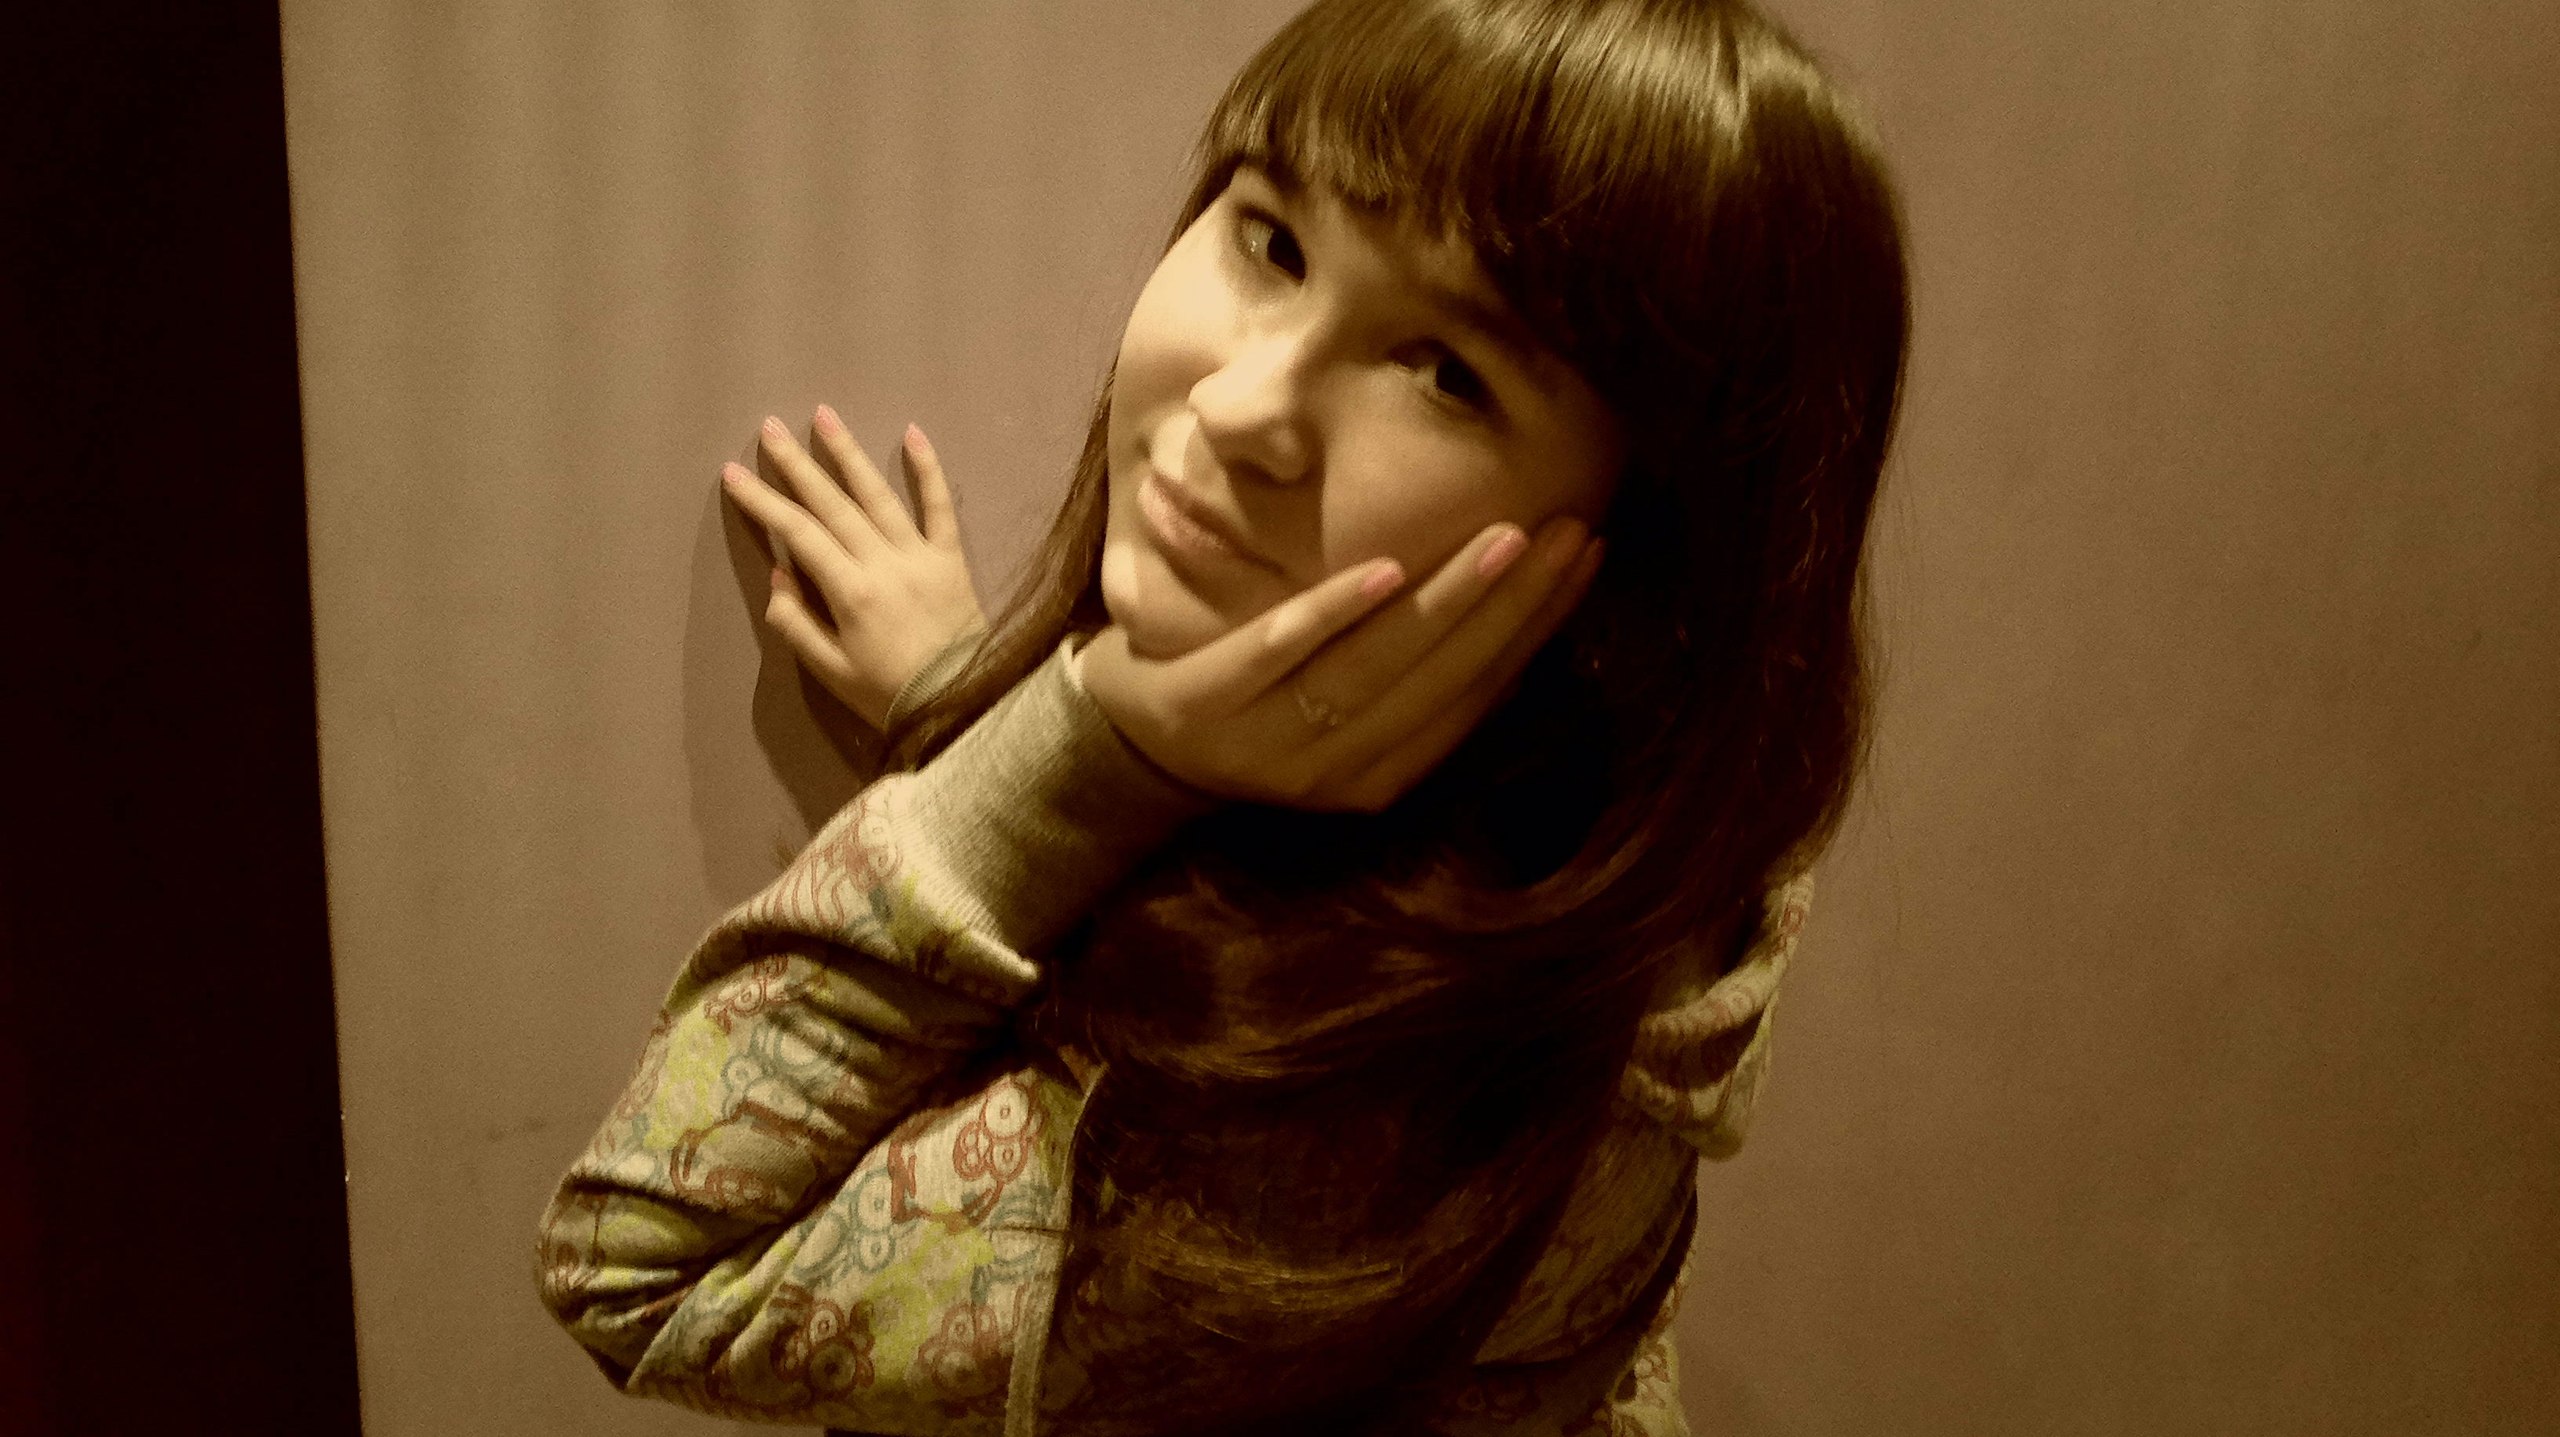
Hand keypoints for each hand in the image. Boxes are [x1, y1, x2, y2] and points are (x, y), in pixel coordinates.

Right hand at [720, 408, 986, 729]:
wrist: (964, 705)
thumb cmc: (889, 694)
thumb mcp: (831, 671)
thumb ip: (797, 623)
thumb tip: (780, 573)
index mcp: (850, 591)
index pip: (798, 533)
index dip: (763, 501)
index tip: (734, 473)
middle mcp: (884, 563)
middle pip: (832, 504)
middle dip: (797, 464)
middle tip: (770, 428)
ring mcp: (921, 556)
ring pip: (879, 495)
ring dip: (848, 453)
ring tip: (823, 416)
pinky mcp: (952, 558)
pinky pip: (941, 507)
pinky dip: (928, 470)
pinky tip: (912, 433)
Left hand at [1079, 516, 1603, 812]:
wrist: (1119, 746)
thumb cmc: (1250, 705)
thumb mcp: (1336, 707)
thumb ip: (1410, 678)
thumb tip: (1514, 612)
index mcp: (1378, 777)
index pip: (1476, 699)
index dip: (1535, 630)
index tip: (1585, 557)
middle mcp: (1331, 774)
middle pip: (1439, 684)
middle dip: (1512, 607)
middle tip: (1566, 533)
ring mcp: (1263, 745)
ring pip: (1371, 671)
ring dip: (1444, 602)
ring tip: (1504, 538)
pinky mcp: (1198, 708)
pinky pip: (1275, 655)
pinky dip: (1331, 612)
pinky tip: (1382, 567)